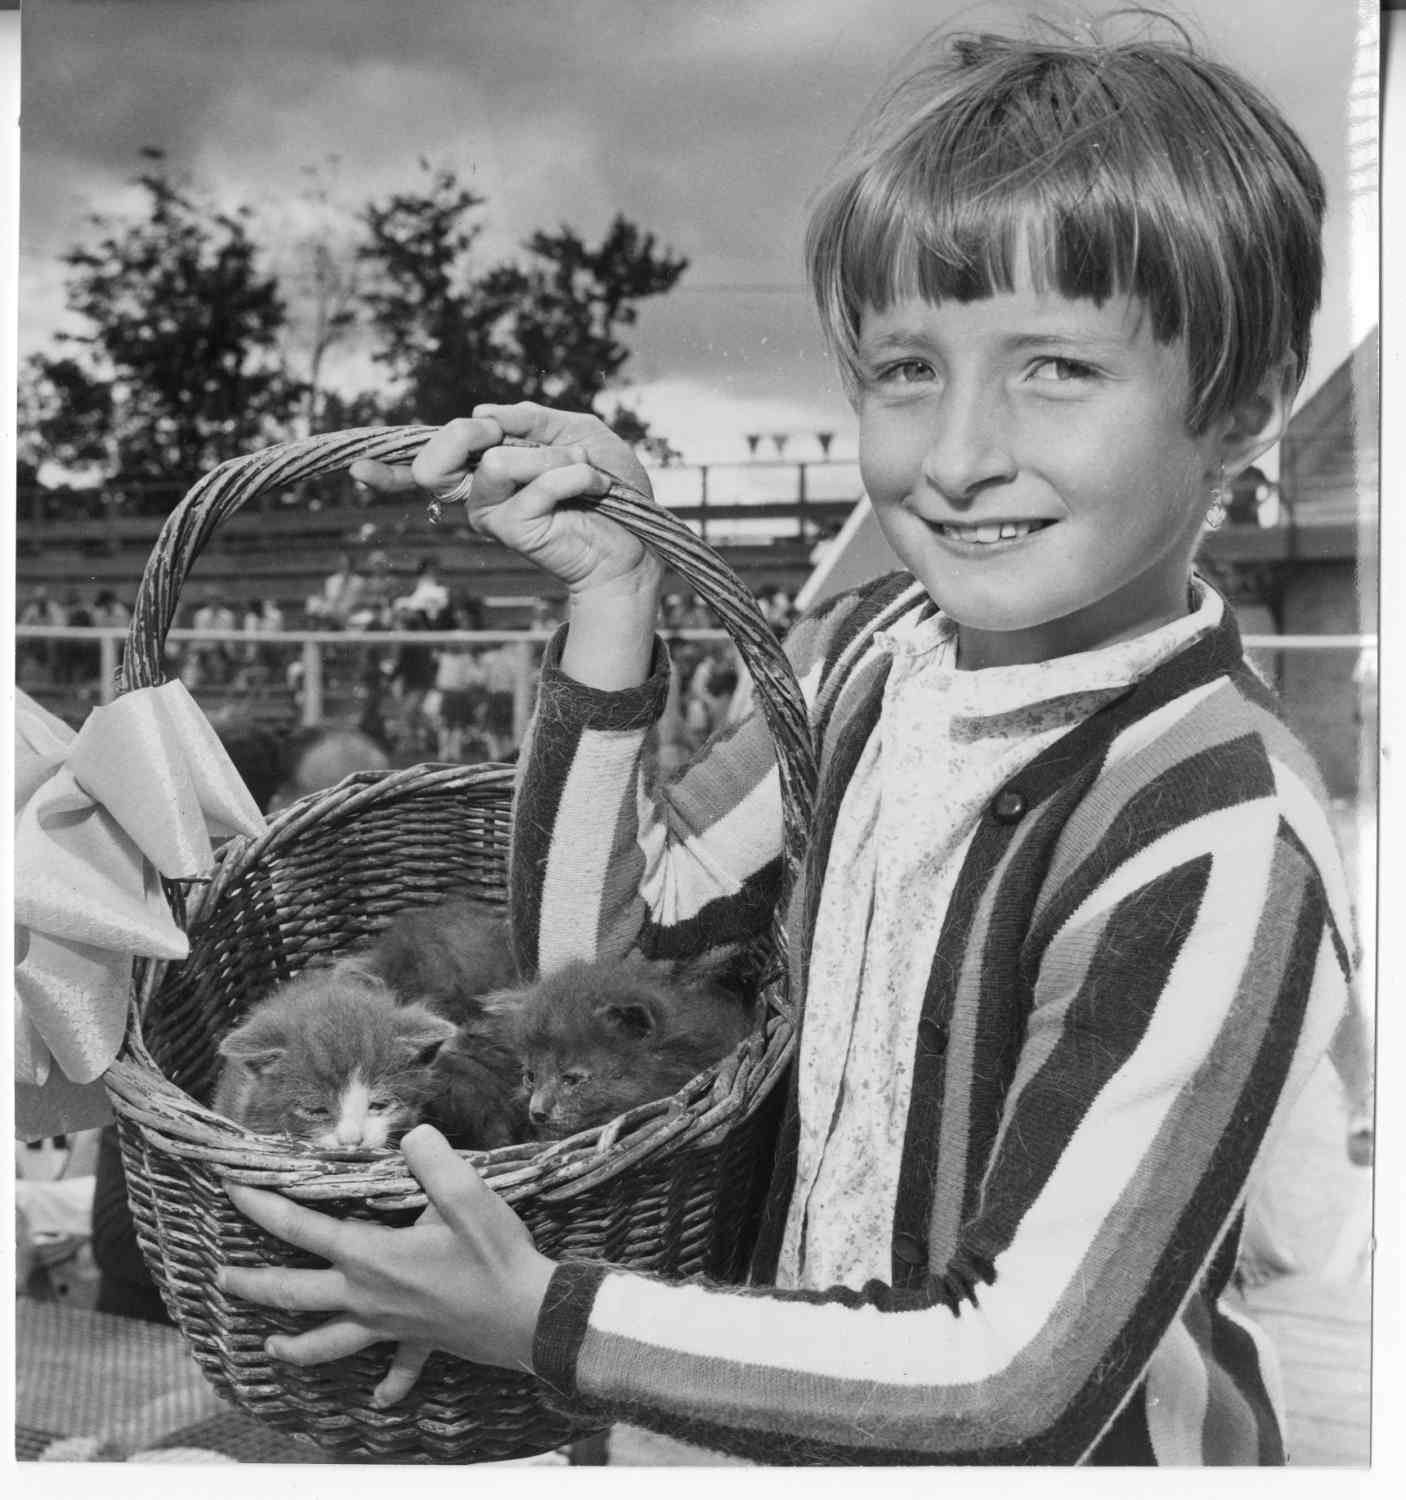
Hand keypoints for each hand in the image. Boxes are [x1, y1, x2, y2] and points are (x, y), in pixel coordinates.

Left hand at [218, 1125, 554, 1406]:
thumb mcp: (468, 1194)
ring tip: (270, 1349)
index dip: (263, 1206)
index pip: (301, 1228)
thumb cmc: (497, 1256)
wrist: (531, 1315)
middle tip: (221, 1278)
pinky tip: (379, 1401)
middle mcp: (369, 1297)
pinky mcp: (422, 1342)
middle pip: (293, 1294)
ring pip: (328, 1343)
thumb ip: (433, 1159)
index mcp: (372, 1257)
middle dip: (252, 1284)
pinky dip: (387, 1386)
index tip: (233, 1188)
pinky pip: (398, 1370)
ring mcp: (392, 1326)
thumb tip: (413, 1134)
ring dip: (295, 1347)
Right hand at [350, 402, 661, 601]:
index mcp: (489, 466)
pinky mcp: (513, 529)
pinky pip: (534, 482)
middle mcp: (481, 493)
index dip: (388, 467)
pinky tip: (594, 488)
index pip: (430, 463)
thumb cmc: (609, 489)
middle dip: (471, 431)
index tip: (356, 468)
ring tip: (583, 471)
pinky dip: (573, 473)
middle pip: (435, 459)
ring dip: (552, 455)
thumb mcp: (576, 432)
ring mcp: (493, 515)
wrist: (636, 540)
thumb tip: (482, 411)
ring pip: (495, 461)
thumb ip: (531, 417)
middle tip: (509, 434)